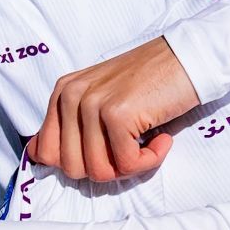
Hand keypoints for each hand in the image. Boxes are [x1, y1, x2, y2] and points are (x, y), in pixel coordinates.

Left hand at [31, 37, 199, 181]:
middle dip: (107, 168)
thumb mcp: (101, 99)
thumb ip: (72, 125)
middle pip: (72, 168)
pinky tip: (162, 138)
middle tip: (132, 148)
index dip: (79, 163)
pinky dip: (150, 160)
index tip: (107, 150)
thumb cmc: (151, 83)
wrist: (188, 58)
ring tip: (148, 141)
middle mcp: (71, 96)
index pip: (45, 153)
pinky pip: (127, 164)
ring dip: (131, 165)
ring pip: (99, 171)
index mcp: (62, 93)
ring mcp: (92, 104)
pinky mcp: (117, 113)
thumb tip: (40, 158)